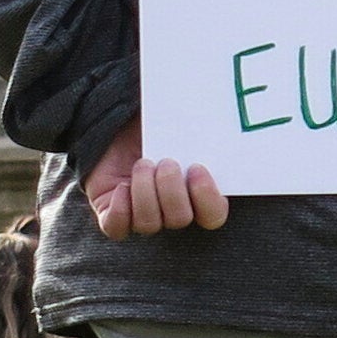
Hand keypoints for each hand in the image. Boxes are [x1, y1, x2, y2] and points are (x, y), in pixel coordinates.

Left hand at [84, 119, 226, 239]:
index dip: (207, 199)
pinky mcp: (112, 217)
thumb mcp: (178, 124)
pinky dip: (120, 209)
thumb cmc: (154, 128)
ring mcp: (141, 217)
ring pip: (149, 223)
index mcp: (196, 195)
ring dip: (145, 192)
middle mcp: (170, 212)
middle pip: (179, 219)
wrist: (115, 129)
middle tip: (166, 162)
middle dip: (171, 190)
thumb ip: (198, 129)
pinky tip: (122, 187)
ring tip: (143, 164)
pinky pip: (117, 228)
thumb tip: (224, 109)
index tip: (198, 168)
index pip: (213, 215)